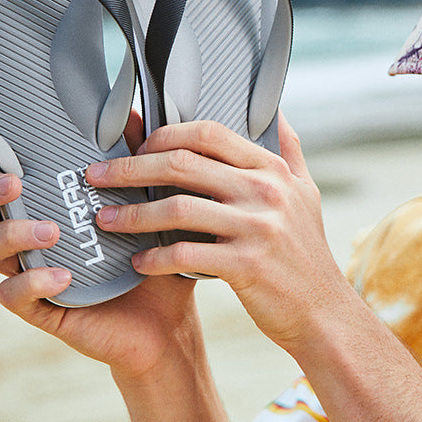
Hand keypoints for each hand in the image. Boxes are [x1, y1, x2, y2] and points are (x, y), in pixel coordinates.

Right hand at [0, 113, 198, 382]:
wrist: (166, 315)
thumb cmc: (148, 250)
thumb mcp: (146, 196)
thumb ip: (132, 155)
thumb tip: (129, 112)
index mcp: (47, 199)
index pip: (1, 168)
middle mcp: (29, 231)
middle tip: (15, 182)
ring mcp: (30, 268)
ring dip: (12, 235)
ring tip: (52, 232)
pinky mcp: (40, 306)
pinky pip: (12, 294)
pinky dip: (32, 282)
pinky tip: (62, 276)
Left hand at [88, 114, 340, 353]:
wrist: (324, 313)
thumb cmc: (307, 251)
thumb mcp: (306, 192)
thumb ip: (289, 148)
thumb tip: (276, 109)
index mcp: (271, 169)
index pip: (207, 133)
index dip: (164, 135)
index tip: (136, 148)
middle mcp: (264, 191)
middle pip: (182, 163)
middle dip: (131, 168)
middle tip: (98, 176)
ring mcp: (257, 227)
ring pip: (177, 209)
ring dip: (133, 214)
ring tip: (104, 219)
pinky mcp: (247, 265)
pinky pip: (185, 254)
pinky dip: (155, 258)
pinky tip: (137, 262)